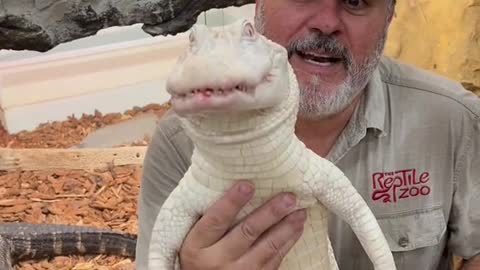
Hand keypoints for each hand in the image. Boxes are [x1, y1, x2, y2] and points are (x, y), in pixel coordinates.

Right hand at [179, 180, 306, 269]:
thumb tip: (235, 185)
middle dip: (270, 213)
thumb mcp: (194, 242)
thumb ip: (208, 221)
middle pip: (247, 232)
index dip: (232, 202)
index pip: (215, 220)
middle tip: (288, 197)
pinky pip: (275, 260)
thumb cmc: (199, 260)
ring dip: (286, 227)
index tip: (248, 184)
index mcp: (197, 247)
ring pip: (267, 247)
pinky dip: (288, 243)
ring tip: (300, 211)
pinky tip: (297, 229)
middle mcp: (218, 261)